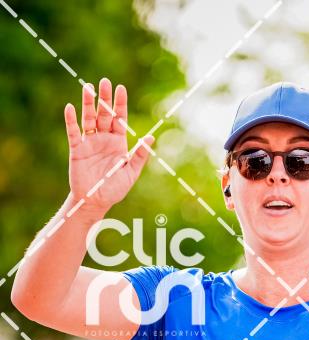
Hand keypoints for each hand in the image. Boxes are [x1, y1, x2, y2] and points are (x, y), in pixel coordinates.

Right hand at [64, 77, 154, 213]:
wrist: (95, 202)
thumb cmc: (114, 189)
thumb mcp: (130, 173)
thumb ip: (140, 155)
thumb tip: (151, 138)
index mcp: (118, 142)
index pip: (119, 118)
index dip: (120, 104)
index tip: (121, 87)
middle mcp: (103, 139)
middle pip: (104, 114)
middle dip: (104, 98)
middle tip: (104, 82)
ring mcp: (89, 143)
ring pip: (88, 119)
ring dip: (87, 104)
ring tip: (87, 88)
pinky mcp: (77, 149)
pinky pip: (73, 132)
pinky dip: (71, 121)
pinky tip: (70, 108)